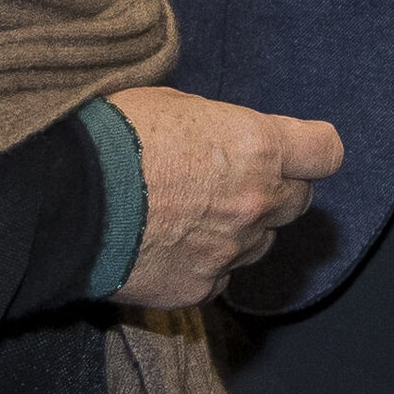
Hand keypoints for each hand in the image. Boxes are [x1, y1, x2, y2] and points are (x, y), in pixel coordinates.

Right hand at [103, 85, 342, 308]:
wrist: (68, 201)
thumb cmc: (117, 136)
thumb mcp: (178, 104)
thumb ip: (222, 130)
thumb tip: (227, 141)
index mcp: (258, 147)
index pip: (326, 152)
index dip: (312, 150)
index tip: (298, 150)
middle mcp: (257, 202)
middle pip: (298, 201)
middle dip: (277, 189)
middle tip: (235, 180)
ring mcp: (231, 251)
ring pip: (261, 244)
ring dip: (242, 230)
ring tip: (193, 215)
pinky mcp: (199, 290)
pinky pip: (220, 278)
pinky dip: (204, 265)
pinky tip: (169, 248)